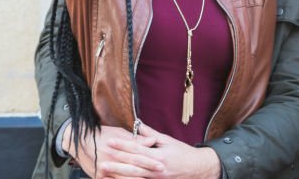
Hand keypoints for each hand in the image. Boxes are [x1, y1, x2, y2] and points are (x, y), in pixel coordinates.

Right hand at [63, 123, 157, 178]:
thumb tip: (152, 140)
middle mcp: (111, 160)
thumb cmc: (100, 134)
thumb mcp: (119, 132)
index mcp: (117, 148)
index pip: (137, 156)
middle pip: (132, 169)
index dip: (150, 161)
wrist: (78, 140)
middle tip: (160, 173)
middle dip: (147, 172)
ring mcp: (103, 171)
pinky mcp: (97, 177)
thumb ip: (135, 139)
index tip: (162, 164)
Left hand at [103, 124, 220, 178]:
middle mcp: (156, 168)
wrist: (196, 169)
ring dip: (118, 175)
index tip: (110, 141)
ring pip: (134, 177)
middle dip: (116, 162)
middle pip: (133, 164)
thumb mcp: (168, 141)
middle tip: (102, 158)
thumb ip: (150, 135)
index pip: (136, 149)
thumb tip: (138, 124)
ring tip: (104, 172)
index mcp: (158, 155)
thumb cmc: (182, 153)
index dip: (122, 145)